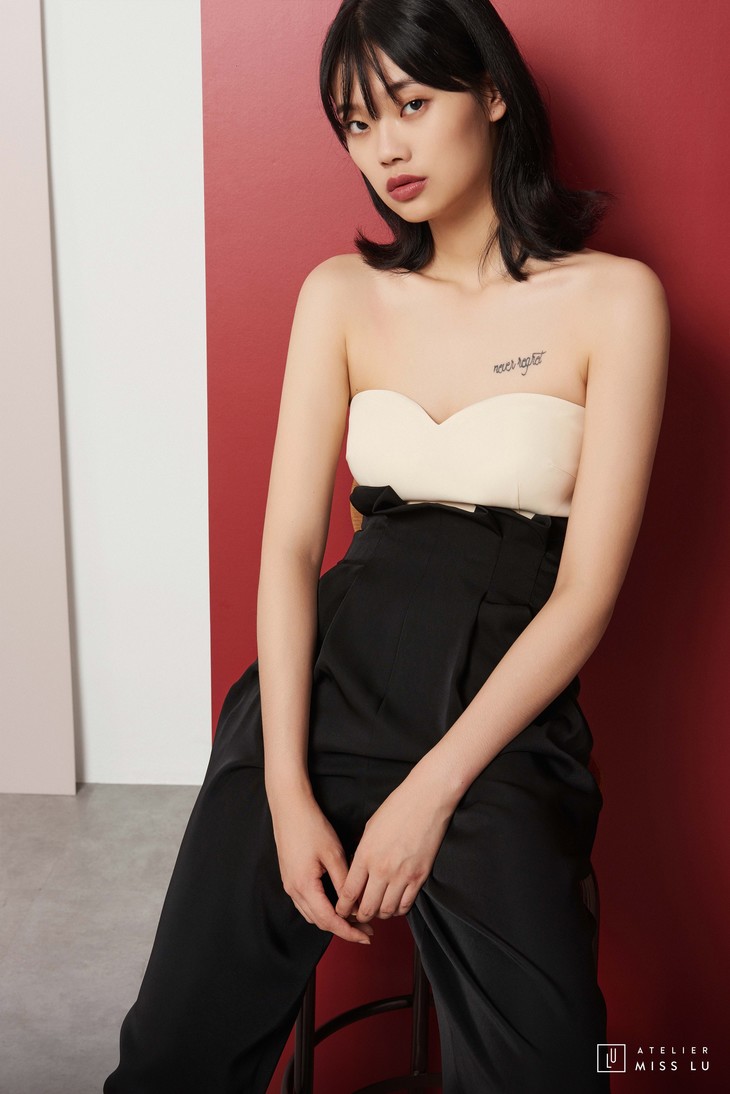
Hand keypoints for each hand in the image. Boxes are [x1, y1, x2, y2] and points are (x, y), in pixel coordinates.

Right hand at [269, 791, 373, 944]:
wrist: (289, 808)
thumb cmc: (311, 826)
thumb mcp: (333, 854)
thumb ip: (344, 883)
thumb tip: (355, 905)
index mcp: (304, 886)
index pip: (329, 920)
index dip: (349, 932)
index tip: (366, 937)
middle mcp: (293, 890)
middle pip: (320, 922)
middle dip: (344, 929)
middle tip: (367, 929)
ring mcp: (289, 885)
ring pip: (312, 914)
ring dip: (333, 920)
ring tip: (356, 918)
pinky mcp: (290, 877)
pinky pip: (307, 903)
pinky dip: (323, 910)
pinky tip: (337, 904)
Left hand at [334, 772, 454, 930]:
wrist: (427, 799)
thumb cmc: (397, 807)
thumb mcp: (370, 828)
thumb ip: (362, 852)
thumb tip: (357, 872)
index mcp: (365, 855)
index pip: (348, 892)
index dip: (342, 907)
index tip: (341, 910)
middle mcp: (382, 869)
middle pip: (367, 908)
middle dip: (359, 916)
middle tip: (358, 914)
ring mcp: (403, 875)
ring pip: (387, 911)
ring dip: (380, 914)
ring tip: (377, 910)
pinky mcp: (420, 876)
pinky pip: (406, 904)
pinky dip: (398, 910)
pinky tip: (394, 905)